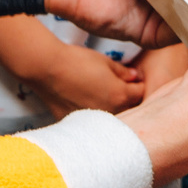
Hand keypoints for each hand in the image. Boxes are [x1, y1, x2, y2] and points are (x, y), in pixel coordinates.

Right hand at [23, 41, 146, 115]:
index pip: (141, 93)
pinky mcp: (79, 125)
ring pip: (113, 119)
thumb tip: (134, 77)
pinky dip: (95, 117)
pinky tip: (87, 105)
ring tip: (102, 97)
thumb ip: (123, 72)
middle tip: (119, 89)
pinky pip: (94, 124)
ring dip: (114, 111)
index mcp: (121, 96)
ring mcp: (95, 122)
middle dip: (129, 100)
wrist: (46, 69)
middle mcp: (112, 113)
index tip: (134, 80)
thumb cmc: (76, 61)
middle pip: (131, 110)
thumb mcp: (105, 62)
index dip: (139, 85)